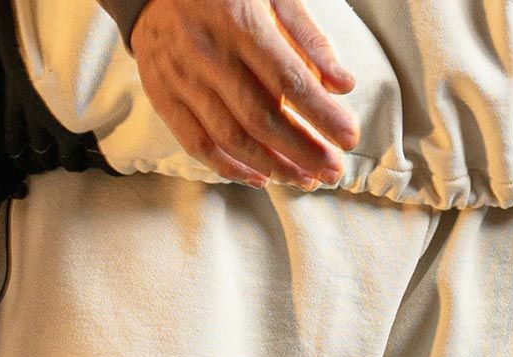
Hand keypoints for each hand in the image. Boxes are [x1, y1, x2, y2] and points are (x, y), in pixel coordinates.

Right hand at [129, 0, 359, 190]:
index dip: (322, 114)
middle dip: (302, 150)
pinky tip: (261, 177)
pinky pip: (198, 144)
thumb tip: (342, 84)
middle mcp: (209, 54)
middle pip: (262, 118)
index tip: (348, 137)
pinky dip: (231, 167)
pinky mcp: (164, 97)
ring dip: (273, 166)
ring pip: (232, 138)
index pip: (289, 80)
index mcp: (240, 22)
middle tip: (332, 169)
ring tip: (304, 178)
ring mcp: (183, 79)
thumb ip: (307, 35)